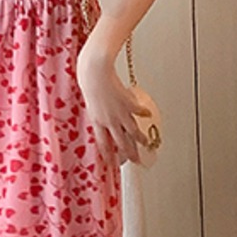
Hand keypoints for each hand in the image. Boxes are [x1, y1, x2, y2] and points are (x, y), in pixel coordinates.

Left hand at [75, 43, 147, 168]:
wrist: (95, 72)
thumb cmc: (88, 82)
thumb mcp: (90, 102)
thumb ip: (97, 112)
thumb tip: (103, 117)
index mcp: (97, 121)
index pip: (103, 144)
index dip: (109, 156)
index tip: (113, 164)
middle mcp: (109, 121)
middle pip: (121, 143)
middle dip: (130, 154)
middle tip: (136, 161)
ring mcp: (120, 113)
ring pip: (133, 132)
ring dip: (141, 139)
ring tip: (147, 143)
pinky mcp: (129, 103)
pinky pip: (139, 111)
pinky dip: (144, 114)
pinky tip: (148, 115)